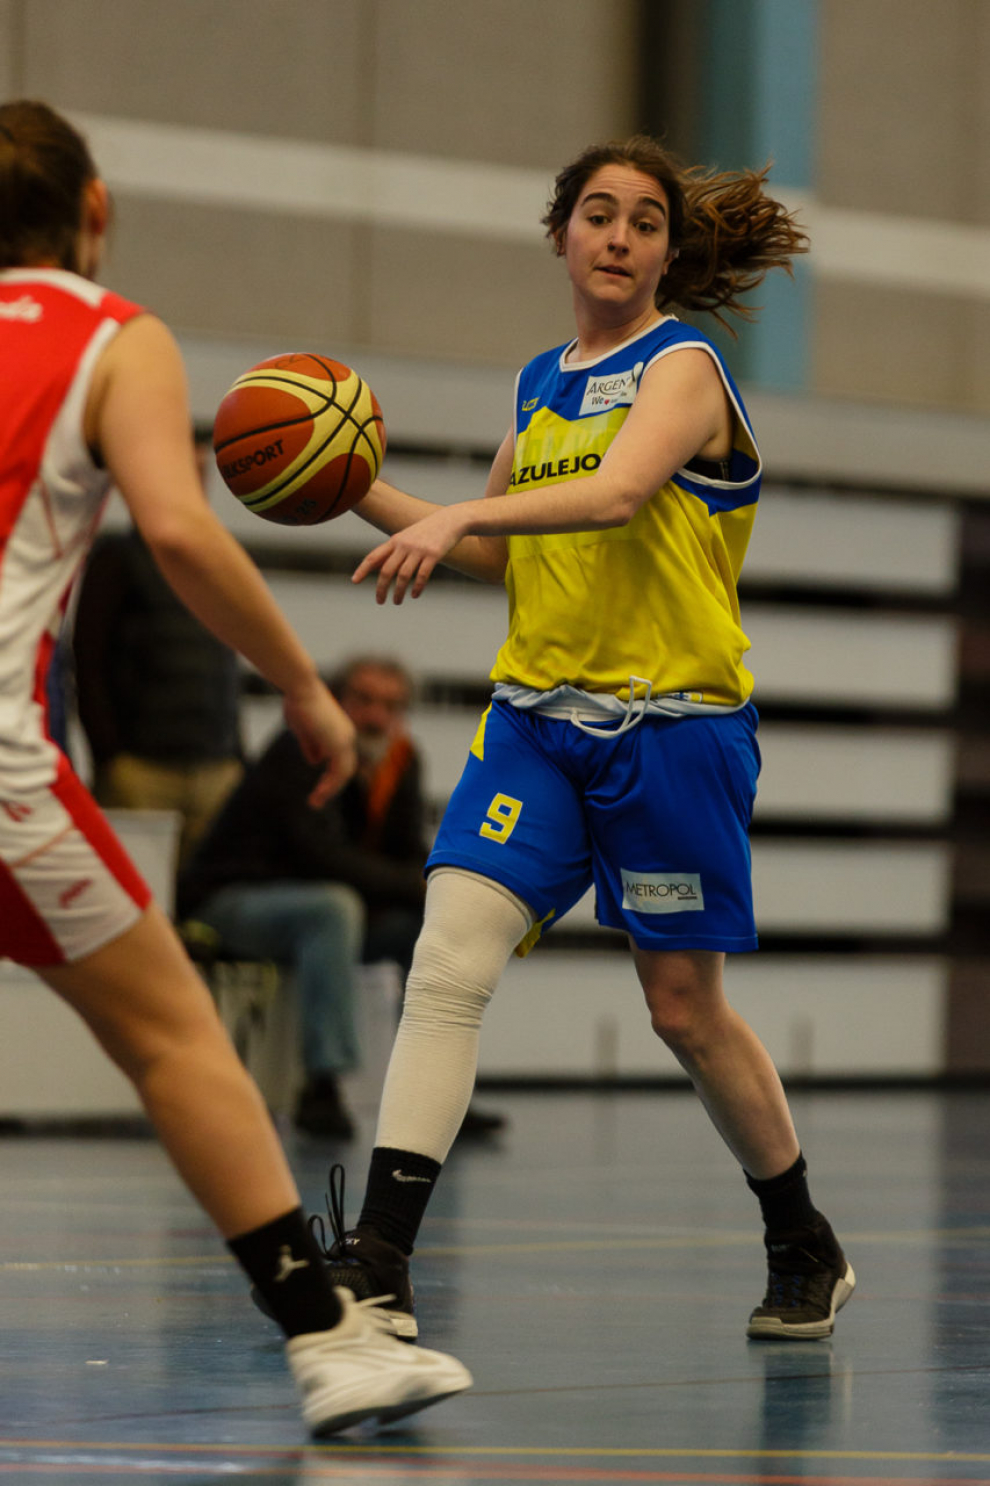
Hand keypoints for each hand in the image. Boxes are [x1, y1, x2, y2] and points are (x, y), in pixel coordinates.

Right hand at [282, 678, 357, 805]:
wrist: (300, 688)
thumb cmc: (298, 702)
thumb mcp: (302, 728)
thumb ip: (310, 744)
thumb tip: (315, 762)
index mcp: (339, 732)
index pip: (340, 760)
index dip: (330, 776)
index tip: (318, 789)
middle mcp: (346, 736)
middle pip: (344, 769)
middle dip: (331, 786)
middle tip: (315, 800)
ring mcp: (345, 740)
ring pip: (343, 773)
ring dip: (329, 789)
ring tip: (314, 802)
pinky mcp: (339, 743)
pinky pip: (339, 771)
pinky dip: (330, 785)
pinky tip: (319, 794)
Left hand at [352, 505, 468, 603]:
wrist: (451, 520)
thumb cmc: (427, 531)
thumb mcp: (407, 537)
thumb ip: (393, 551)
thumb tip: (378, 567)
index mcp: (395, 540)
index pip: (374, 556)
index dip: (362, 569)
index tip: (354, 581)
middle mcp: (404, 545)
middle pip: (387, 570)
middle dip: (381, 588)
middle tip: (380, 601)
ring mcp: (419, 550)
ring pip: (403, 575)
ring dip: (398, 591)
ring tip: (397, 601)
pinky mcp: (433, 555)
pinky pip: (422, 575)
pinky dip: (417, 587)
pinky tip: (414, 595)